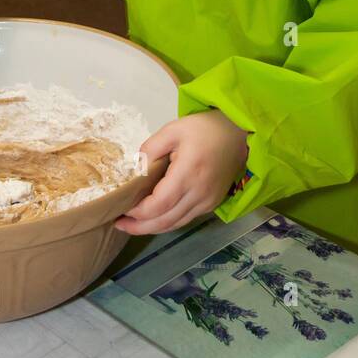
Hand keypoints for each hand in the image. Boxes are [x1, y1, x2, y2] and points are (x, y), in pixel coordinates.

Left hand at [114, 109, 248, 235]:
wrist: (238, 134)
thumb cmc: (204, 129)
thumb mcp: (173, 129)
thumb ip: (151, 148)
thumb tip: (136, 169)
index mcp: (188, 173)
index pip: (159, 204)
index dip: (138, 212)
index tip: (122, 208)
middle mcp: (199, 193)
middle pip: (165, 221)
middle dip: (140, 226)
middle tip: (119, 224)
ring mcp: (207, 201)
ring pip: (175, 224)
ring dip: (152, 228)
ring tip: (132, 225)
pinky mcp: (212, 204)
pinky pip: (185, 219)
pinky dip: (168, 222)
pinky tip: (154, 218)